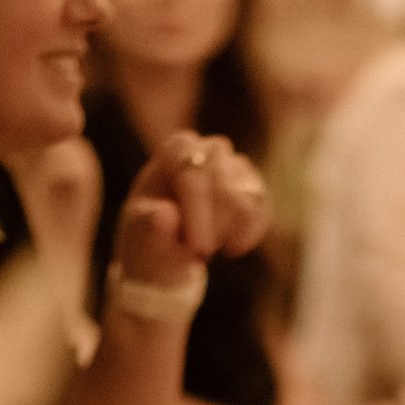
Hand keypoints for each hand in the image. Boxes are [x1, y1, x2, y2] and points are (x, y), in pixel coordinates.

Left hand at [113, 130, 269, 288]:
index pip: (194, 174)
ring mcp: (235, 164)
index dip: (198, 213)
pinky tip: (232, 249)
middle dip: (215, 225)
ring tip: (208, 247)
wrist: (168, 245)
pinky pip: (262, 209)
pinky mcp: (254, 186)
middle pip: (224, 183)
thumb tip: (164, 215)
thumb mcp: (142, 232)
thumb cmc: (152, 233)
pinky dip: (250, 233)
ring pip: (247, 198)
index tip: (198, 249)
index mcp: (176, 150)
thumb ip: (150, 224)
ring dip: (229, 231)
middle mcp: (209, 149)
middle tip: (200, 255)